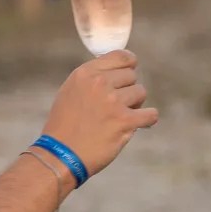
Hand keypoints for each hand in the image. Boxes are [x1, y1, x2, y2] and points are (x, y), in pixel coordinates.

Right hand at [42, 50, 160, 178]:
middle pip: (132, 76)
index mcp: (85, 73)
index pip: (120, 56)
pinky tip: (141, 124)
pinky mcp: (124, 121)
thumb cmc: (64, 127)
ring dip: (135, 105)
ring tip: (120, 117)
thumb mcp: (70, 92)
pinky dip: (148, 119)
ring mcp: (113, 102)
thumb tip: (118, 73)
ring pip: (141, 93)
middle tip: (116, 106)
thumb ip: (92, 79)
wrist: (60, 155)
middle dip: (127, 89)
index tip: (130, 71)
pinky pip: (150, 114)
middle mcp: (99, 83)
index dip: (129, 64)